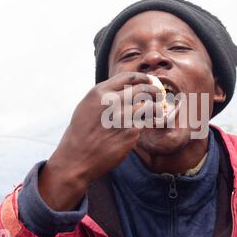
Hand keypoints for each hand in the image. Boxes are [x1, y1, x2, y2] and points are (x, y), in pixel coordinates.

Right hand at [38, 72, 159, 210]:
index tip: (149, 81)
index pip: (128, 77)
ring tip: (156, 111)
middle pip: (142, 89)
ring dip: (155, 108)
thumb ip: (105, 96)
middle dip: (154, 91)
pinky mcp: (130, 132)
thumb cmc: (80, 134)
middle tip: (158, 95)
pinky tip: (146, 125)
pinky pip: (144, 123)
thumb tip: (124, 89)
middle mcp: (112, 102)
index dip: (142, 78)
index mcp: (99, 92)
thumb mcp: (87, 106)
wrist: (77, 159)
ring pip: (147, 106)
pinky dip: (147, 123)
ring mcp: (122, 116)